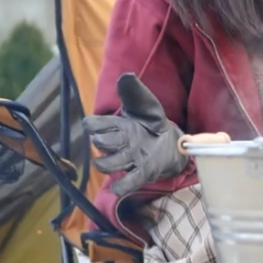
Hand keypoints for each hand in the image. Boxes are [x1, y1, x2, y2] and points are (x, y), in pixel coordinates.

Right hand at [82, 73, 188, 196]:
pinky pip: (126, 182)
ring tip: (121, 157)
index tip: (95, 124)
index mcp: (115, 126)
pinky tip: (119, 186)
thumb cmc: (150, 122)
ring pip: (108, 165)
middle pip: (100, 144)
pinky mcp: (141, 172)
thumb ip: (135, 92)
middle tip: (113, 138)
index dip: (93, 125)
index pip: (92, 125)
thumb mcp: (146, 104)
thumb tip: (126, 76)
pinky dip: (121, 186)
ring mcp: (128, 159)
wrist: (169, 142)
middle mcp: (118, 143)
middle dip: (102, 142)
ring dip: (109, 163)